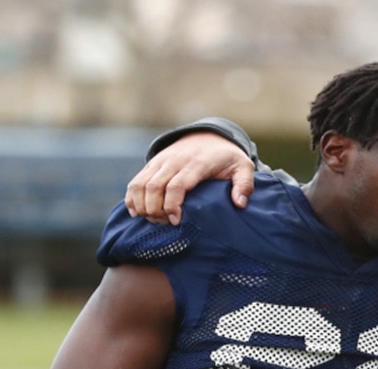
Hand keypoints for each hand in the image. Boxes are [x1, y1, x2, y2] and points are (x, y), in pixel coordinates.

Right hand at [124, 131, 256, 223]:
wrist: (209, 135)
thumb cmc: (227, 157)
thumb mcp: (243, 167)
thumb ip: (245, 184)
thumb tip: (240, 203)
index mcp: (197, 164)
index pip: (177, 185)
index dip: (172, 205)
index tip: (176, 220)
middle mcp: (175, 161)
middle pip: (154, 187)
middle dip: (155, 210)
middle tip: (165, 223)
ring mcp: (161, 162)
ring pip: (141, 184)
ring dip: (142, 205)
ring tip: (153, 219)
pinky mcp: (153, 164)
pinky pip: (136, 181)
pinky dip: (132, 197)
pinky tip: (137, 212)